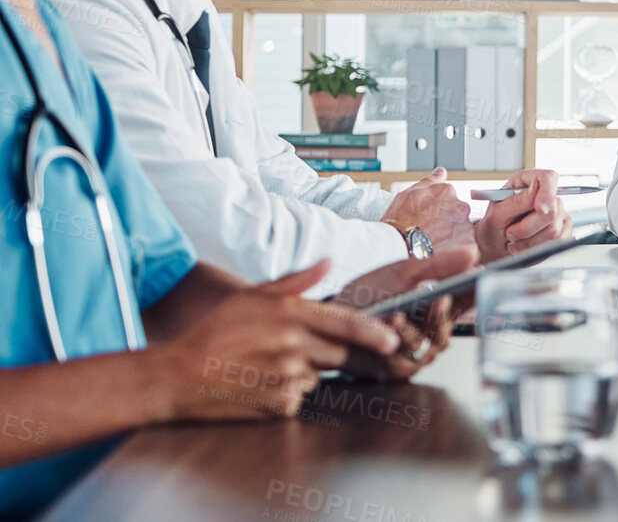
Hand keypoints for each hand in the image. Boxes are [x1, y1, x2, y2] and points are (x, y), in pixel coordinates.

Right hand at [147, 261, 400, 420]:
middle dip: (335, 354)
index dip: (374, 333)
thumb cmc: (213, 331)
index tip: (392, 340)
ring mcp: (286, 377)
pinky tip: (259, 384)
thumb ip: (295, 281)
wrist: (176, 376)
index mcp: (288, 314)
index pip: (346, 324)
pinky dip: (286, 393)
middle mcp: (292, 345)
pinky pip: (298, 398)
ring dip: (304, 373)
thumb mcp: (251, 297)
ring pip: (318, 377)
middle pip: (340, 354)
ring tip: (267, 365)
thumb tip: (329, 262)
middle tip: (301, 351)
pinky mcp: (278, 405)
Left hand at [328, 249, 478, 380]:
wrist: (332, 317)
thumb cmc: (371, 294)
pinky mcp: (394, 371)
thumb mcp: (403, 273)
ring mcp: (416, 356)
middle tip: (441, 298)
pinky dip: (396, 337)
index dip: (477, 293)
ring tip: (406, 311)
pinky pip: (399, 357)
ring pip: (425, 344)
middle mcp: (434, 336)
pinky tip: (391, 320)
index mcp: (442, 311)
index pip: (468, 302)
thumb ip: (438, 264)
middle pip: (447, 327)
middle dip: (442, 314)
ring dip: (413, 328)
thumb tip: (473, 253)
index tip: (480, 281)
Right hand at [382, 168, 475, 254]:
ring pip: (462, 230)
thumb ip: (430, 181)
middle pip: (458, 213)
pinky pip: (465, 246)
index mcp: (447, 191)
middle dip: (447, 222)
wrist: (399, 245)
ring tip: (433, 243)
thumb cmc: (400, 221)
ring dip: (452, 236)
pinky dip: (456, 249)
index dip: (438, 210)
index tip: (429, 217)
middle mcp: (460, 206)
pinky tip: (441, 251)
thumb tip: (441, 171)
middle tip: (430, 231)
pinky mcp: (468, 244)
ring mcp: (465, 225)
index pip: (450, 198)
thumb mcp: (409, 193)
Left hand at [474, 168, 572, 261]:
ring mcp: (557, 212)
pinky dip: (536, 248)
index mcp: (527, 181)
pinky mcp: (562, 230)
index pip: (548, 177)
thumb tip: (536, 189)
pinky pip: (557, 242)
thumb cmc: (493, 227)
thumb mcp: (497, 213)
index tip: (539, 210)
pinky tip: (525, 246)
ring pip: (554, 230)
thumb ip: (516, 201)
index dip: (547, 193)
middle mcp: (545, 195)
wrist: (495, 247)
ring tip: (515, 240)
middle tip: (510, 232)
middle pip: (552, 210)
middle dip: (527, 228)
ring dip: (529, 241)